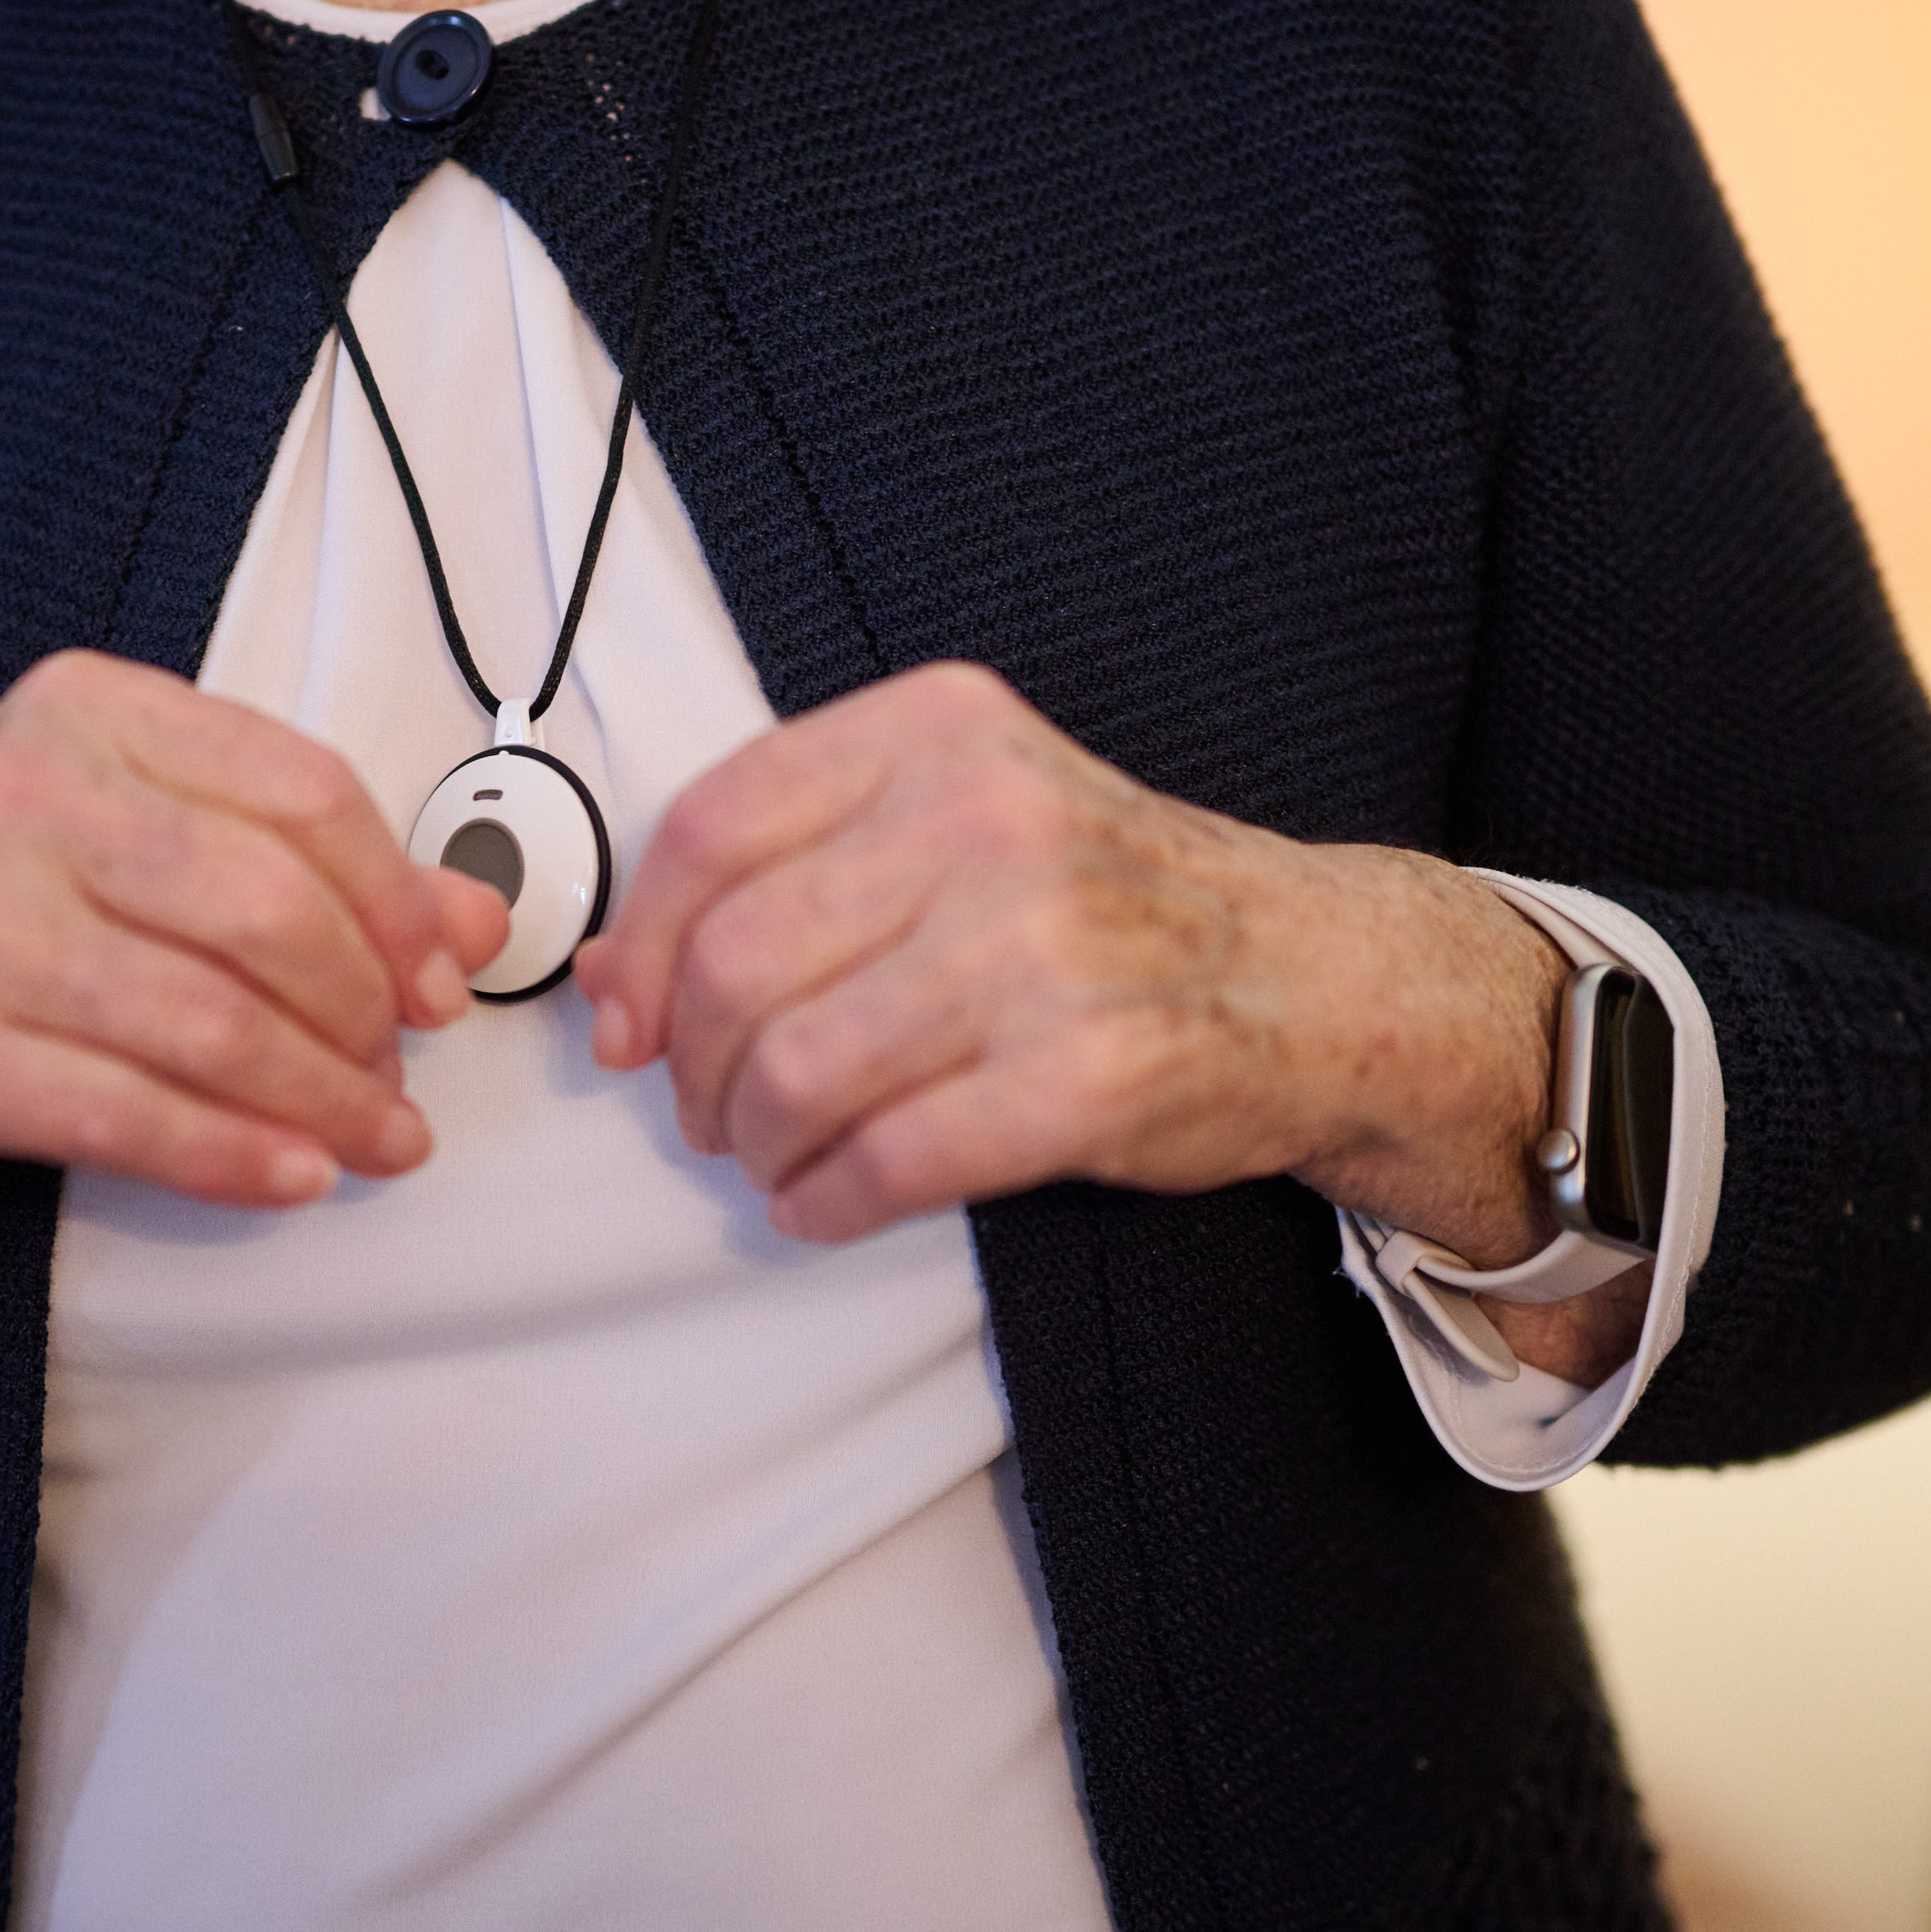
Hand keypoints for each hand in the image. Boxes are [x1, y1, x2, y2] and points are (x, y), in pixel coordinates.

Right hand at [0, 649, 509, 1413]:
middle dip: (364, 1008)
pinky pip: (130, 1116)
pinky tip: (296, 1176)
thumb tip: (476, 921)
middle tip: (399, 1070)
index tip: (443, 977)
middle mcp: (18, 794)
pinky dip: (236, 1156)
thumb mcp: (143, 845)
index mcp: (83, 709)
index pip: (299, 789)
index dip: (398, 897)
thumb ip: (311, 866)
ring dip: (323, 1099)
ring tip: (379, 1138)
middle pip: (267, 907)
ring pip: (210, 1022)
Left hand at [573, 661, 1641, 1385]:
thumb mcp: (958, 814)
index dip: (642, 946)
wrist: (1316, 974)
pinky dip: (826, 1201)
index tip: (628, 1019)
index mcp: (938, 730)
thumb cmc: (1110, 901)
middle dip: (695, 1066)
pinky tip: (826, 1200)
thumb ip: (791, 861)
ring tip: (771, 1157)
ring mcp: (1045, 948)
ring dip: (755, 1143)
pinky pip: (889, 1160)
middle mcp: (988, 820)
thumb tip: (614, 976)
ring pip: (798, 1071)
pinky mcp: (1088, 1076)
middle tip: (710, 1110)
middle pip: (740, 963)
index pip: (714, 826)